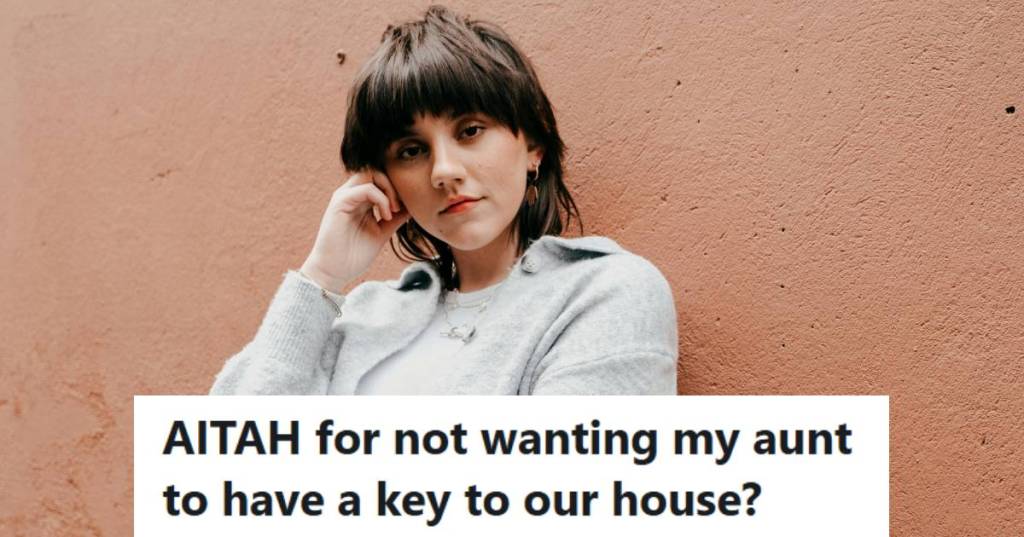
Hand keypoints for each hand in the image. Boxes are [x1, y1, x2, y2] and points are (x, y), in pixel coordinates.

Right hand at [299, 169, 410, 291]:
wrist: (335, 272)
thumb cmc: (355, 255)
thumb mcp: (382, 233)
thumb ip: (395, 218)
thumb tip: (413, 207)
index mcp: (360, 200)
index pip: (380, 179)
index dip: (395, 188)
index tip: (405, 207)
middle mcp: (351, 195)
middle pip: (376, 171)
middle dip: (393, 185)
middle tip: (399, 207)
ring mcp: (344, 197)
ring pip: (370, 174)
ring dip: (388, 190)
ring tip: (393, 211)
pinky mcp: (339, 203)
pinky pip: (365, 188)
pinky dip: (381, 199)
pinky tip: (386, 216)